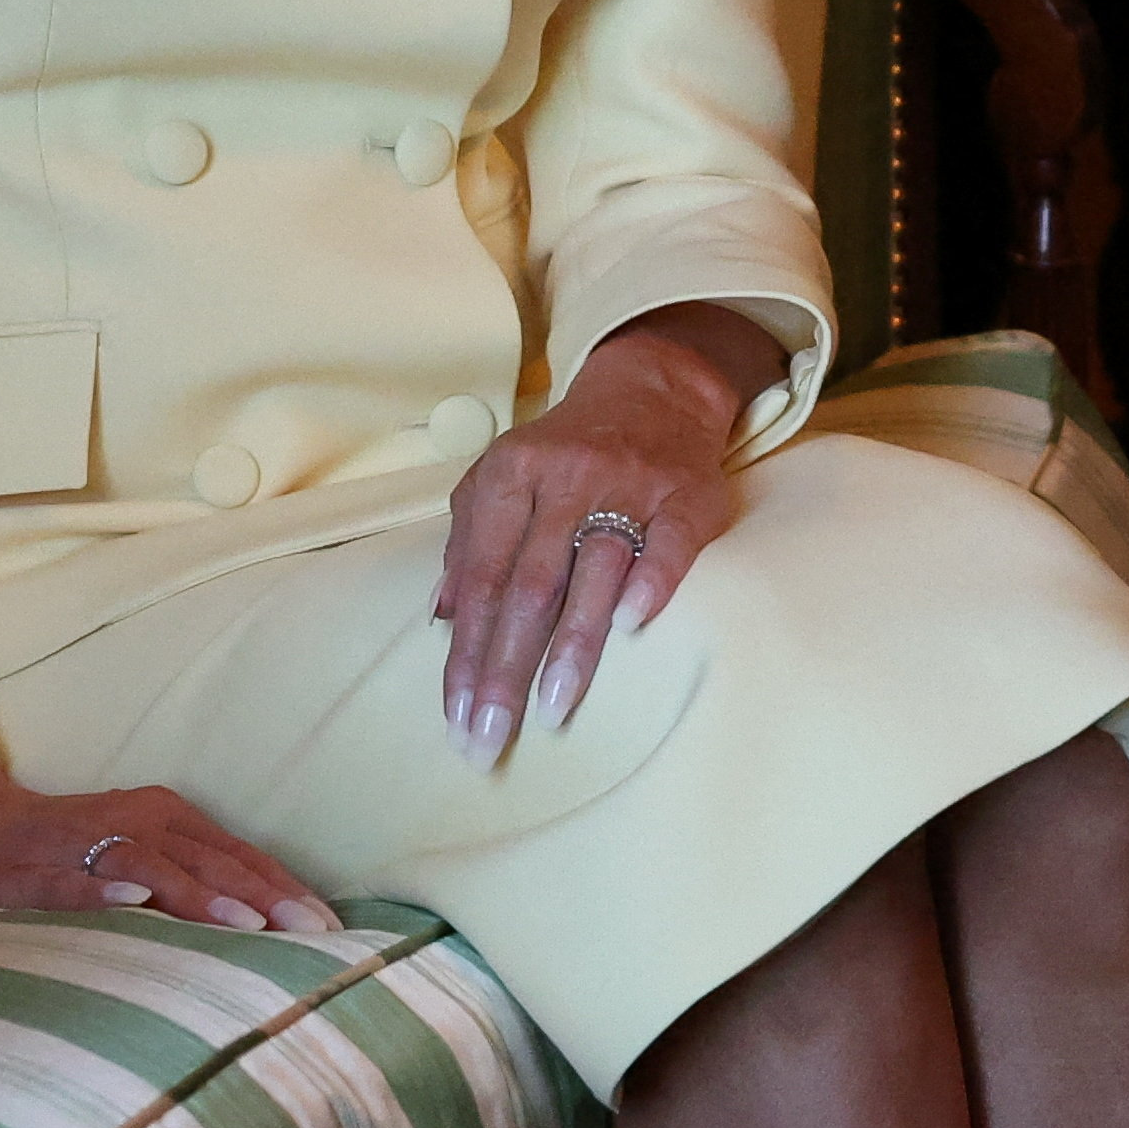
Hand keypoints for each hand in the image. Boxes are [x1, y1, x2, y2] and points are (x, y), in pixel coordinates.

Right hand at [0, 753, 337, 931]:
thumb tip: (273, 935)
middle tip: (314, 933)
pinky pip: (73, 880)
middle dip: (263, 895)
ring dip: (199, 893)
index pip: (238, 855)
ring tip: (245, 923)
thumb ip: (193, 887)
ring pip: (152, 865)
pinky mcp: (33, 870)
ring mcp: (80, 844)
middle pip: (208, 857)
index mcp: (161, 817)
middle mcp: (129, 821)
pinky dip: (103, 888)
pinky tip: (131, 901)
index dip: (286, 889)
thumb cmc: (60, 851)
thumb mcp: (136, 857)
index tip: (334, 929)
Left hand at [437, 300, 785, 767]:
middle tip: (490, 736)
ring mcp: (627, 487)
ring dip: (571, 647)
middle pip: (525, 587)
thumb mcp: (500, 480)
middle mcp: (563, 481)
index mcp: (509, 477)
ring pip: (592, 573)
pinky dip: (651, 584)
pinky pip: (671, 544)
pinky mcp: (687, 497)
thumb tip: (441, 619)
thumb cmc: (563, 452)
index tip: (455, 714)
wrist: (652, 390)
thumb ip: (469, 543)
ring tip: (550, 711)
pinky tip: (632, 631)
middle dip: (504, 668)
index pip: (480, 578)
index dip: (464, 651)